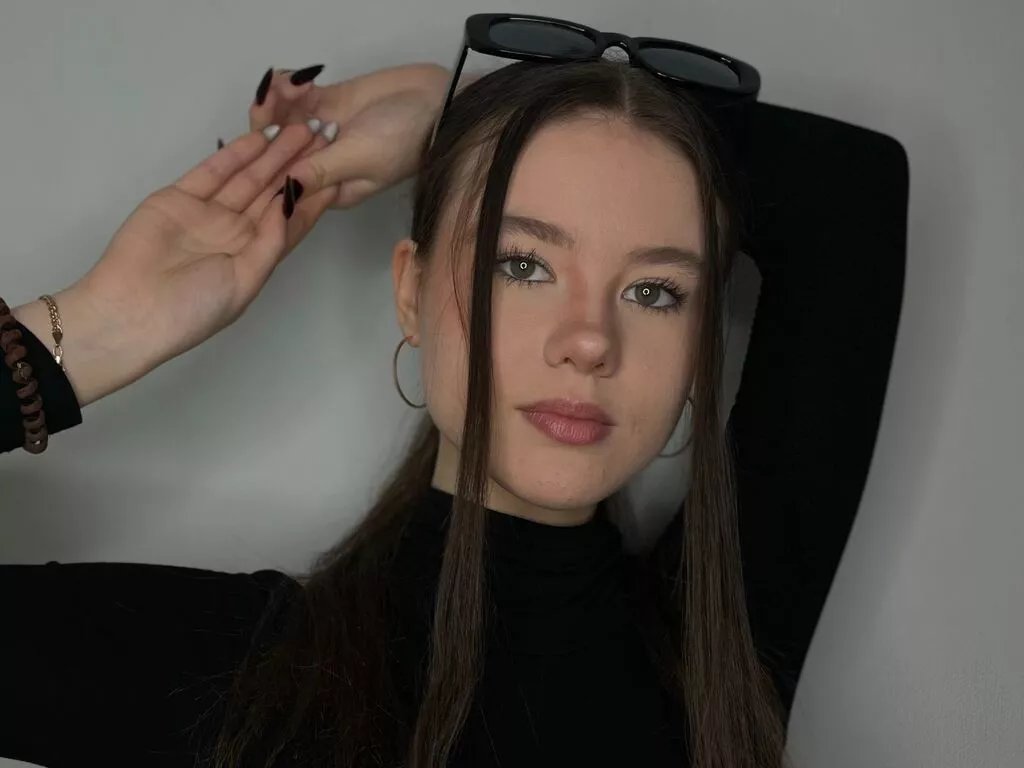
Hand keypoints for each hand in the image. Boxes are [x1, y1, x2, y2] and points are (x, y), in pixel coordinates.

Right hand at [37, 124, 336, 405]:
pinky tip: (258, 136)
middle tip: (324, 136)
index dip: (313, 197)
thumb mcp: (245, 281)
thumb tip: (292, 205)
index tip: (339, 172)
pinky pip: (213, 171)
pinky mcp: (179, 198)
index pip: (291, 221)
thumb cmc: (194, 308)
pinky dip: (234, 153)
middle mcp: (235, 233)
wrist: (131, 310)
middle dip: (298, 165)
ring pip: (247, 177)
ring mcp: (208, 214)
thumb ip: (270, 243)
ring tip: (298, 128)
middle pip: (272, 193)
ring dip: (272, 154)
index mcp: (255, 257)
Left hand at [248, 62, 450, 208]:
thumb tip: (284, 191)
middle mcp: (323, 164)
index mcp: (332, 190)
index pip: (289, 184)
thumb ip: (320, 171)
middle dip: (269, 129)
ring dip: (277, 103)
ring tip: (284, 86)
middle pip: (280, 152)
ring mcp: (323, 132)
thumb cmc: (405, 140)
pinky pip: (296, 98)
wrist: (437, 100)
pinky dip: (289, 88)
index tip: (264, 144)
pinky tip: (294, 79)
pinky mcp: (327, 104)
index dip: (269, 167)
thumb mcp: (361, 159)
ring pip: (283, 121)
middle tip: (270, 105)